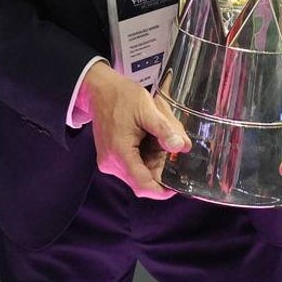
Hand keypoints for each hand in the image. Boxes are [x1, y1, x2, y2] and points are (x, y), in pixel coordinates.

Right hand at [78, 63, 191, 199]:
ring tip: (160, 140)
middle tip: (171, 149)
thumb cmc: (121, 96)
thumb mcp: (146, 108)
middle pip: (142, 180)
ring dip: (153, 163)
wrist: (100, 90)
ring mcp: (109, 162)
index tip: (178, 184)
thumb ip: (164, 130)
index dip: (162, 190)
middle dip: (161, 169)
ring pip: (138, 175)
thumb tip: (181, 147)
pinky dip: (145, 159)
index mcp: (119, 153)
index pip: (143, 185)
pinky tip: (150, 140)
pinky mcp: (110, 158)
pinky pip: (131, 167)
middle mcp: (111, 163)